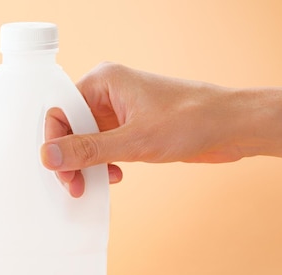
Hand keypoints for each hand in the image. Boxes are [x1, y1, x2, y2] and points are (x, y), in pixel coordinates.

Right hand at [42, 63, 250, 196]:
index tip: (59, 169)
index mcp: (104, 81)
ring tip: (93, 184)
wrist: (232, 127)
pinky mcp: (134, 129)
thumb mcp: (134, 140)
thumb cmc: (191, 120)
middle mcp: (109, 94)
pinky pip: (106, 147)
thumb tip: (49, 155)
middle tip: (75, 184)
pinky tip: (115, 176)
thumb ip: (89, 149)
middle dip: (71, 158)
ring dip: (88, 164)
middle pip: (71, 127)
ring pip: (88, 140)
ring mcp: (122, 112)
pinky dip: (104, 164)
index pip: (60, 110)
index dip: (55, 141)